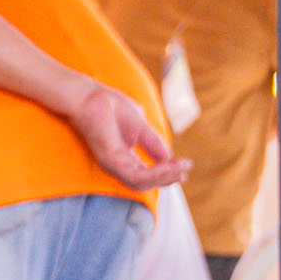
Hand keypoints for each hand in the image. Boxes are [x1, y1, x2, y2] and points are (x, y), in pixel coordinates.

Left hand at [67, 83, 191, 189]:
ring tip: (180, 168)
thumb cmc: (112, 108)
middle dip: (168, 177)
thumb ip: (154, 145)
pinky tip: (168, 165)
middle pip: (145, 183)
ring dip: (164, 177)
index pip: (147, 174)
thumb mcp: (142, 128)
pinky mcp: (109, 159)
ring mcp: (112, 164)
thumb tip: (170, 160)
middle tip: (185, 169)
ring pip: (141, 184)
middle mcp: (117, 165)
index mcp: (124, 158)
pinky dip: (154, 173)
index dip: (168, 172)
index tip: (187, 165)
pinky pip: (134, 176)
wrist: (93, 96)